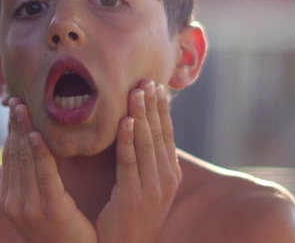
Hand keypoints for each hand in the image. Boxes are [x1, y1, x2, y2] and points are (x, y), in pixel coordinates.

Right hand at [0, 98, 97, 242]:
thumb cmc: (63, 232)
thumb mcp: (44, 204)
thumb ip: (37, 180)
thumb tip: (38, 148)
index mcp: (10, 200)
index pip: (8, 157)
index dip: (10, 131)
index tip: (14, 107)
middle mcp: (14, 202)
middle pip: (13, 154)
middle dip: (15, 126)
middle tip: (16, 99)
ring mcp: (29, 207)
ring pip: (25, 160)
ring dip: (24, 131)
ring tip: (23, 108)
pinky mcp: (49, 210)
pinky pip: (43, 174)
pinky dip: (39, 152)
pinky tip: (36, 134)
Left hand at [96, 80, 181, 242]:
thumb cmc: (132, 215)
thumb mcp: (146, 186)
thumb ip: (146, 161)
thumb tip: (140, 131)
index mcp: (170, 174)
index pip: (167, 134)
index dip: (162, 109)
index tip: (156, 85)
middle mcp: (166, 179)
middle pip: (159, 133)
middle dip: (152, 105)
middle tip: (145, 79)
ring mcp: (152, 188)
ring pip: (146, 143)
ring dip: (141, 115)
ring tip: (136, 92)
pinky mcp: (133, 196)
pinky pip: (129, 161)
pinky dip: (127, 139)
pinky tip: (124, 121)